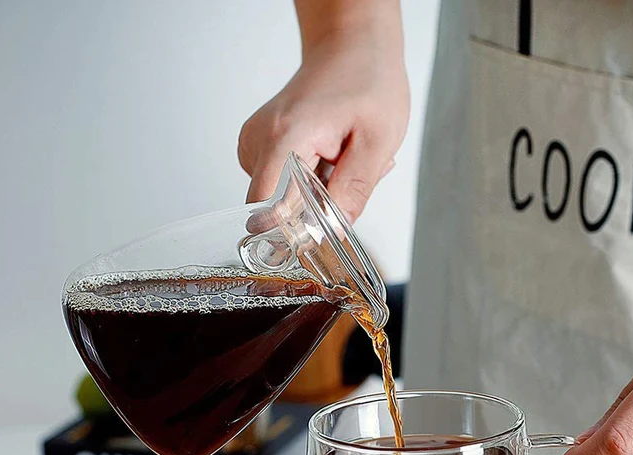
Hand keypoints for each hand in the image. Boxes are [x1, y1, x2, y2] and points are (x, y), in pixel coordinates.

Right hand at [238, 23, 408, 221]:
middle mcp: (259, 141)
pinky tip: (328, 155)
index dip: (298, 229)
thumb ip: (355, 189)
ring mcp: (254, 143)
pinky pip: (282, 185)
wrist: (351, 48)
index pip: (270, 211)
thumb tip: (334, 228)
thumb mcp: (378, 140)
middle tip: (346, 170)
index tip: (325, 222)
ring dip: (316, 192)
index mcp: (285, 139)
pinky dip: (309, 179)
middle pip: (278, 209)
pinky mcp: (258, 147)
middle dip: (316, 205)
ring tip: (340, 157)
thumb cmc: (366, 81)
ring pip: (282, 199)